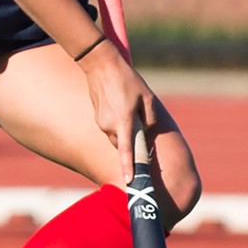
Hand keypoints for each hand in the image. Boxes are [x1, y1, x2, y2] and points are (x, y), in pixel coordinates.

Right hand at [78, 40, 158, 184]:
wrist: (101, 65)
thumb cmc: (128, 81)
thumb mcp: (147, 97)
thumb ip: (150, 119)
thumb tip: (148, 133)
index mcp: (125, 121)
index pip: (126, 151)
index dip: (129, 167)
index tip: (130, 182)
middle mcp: (110, 126)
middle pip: (124, 144)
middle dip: (133, 140)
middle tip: (139, 120)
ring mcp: (101, 123)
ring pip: (117, 136)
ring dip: (125, 130)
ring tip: (128, 106)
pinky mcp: (97, 118)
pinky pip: (111, 128)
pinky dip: (117, 123)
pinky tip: (119, 104)